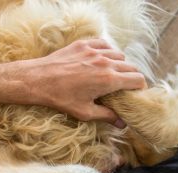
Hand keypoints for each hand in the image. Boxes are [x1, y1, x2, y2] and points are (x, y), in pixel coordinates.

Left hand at [13, 39, 147, 125]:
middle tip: (124, 87)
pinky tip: (102, 61)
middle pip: (131, 67)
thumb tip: (122, 123)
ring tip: (112, 75)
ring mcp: (95, 51)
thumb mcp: (85, 112)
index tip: (135, 93)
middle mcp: (105, 62)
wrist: (38, 80)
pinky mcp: (84, 44)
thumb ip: (107, 115)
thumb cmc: (60, 98)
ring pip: (119, 55)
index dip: (140, 88)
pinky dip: (108, 52)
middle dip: (131, 77)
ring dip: (120, 65)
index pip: (137, 79)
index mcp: (109, 80)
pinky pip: (105, 44)